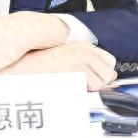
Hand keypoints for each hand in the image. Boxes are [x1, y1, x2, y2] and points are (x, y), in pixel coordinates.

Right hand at [0, 42, 117, 91]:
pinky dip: (84, 91)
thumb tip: (106, 76)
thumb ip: (86, 61)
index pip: (110, 61)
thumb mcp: (67, 55)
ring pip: (102, 82)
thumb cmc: (44, 63)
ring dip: (92, 87)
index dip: (104, 72)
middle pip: (109, 73)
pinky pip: (91, 87)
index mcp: (83, 46)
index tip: (97, 77)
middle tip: (85, 83)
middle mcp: (84, 51)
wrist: (26, 65)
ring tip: (75, 83)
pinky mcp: (75, 71)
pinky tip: (70, 85)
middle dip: (100, 82)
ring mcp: (80, 60)